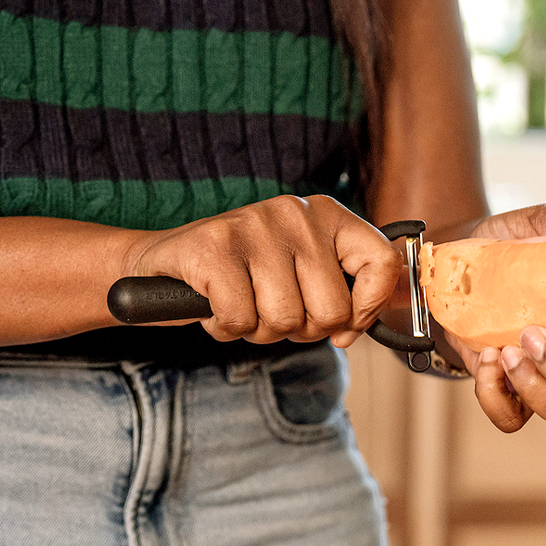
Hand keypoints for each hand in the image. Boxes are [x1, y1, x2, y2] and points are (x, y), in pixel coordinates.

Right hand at [121, 195, 402, 346]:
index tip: (345, 328)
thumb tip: (355, 329)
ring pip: (285, 319)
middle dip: (302, 330)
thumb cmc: (243, 275)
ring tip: (242, 305)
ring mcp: (254, 226)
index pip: (381, 262)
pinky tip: (215, 306)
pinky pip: (241, 319)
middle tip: (273, 313)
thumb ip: (338, 295)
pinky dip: (226, 328)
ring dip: (260, 331)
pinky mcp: (214, 248)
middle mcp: (295, 213)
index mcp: (327, 215)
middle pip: (331, 309)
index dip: (367, 310)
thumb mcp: (300, 274)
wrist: (164, 262)